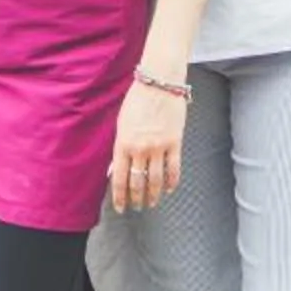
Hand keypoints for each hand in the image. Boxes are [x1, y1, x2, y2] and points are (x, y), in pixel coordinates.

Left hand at [107, 80, 185, 211]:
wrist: (159, 83)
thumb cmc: (137, 100)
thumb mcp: (121, 124)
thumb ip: (119, 148)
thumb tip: (115, 170)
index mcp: (123, 144)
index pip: (120, 179)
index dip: (119, 197)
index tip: (120, 207)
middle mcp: (140, 149)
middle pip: (138, 183)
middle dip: (136, 199)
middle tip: (136, 207)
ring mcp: (159, 147)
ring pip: (156, 180)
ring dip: (153, 195)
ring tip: (152, 203)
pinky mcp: (175, 143)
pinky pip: (174, 169)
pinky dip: (172, 182)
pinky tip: (169, 189)